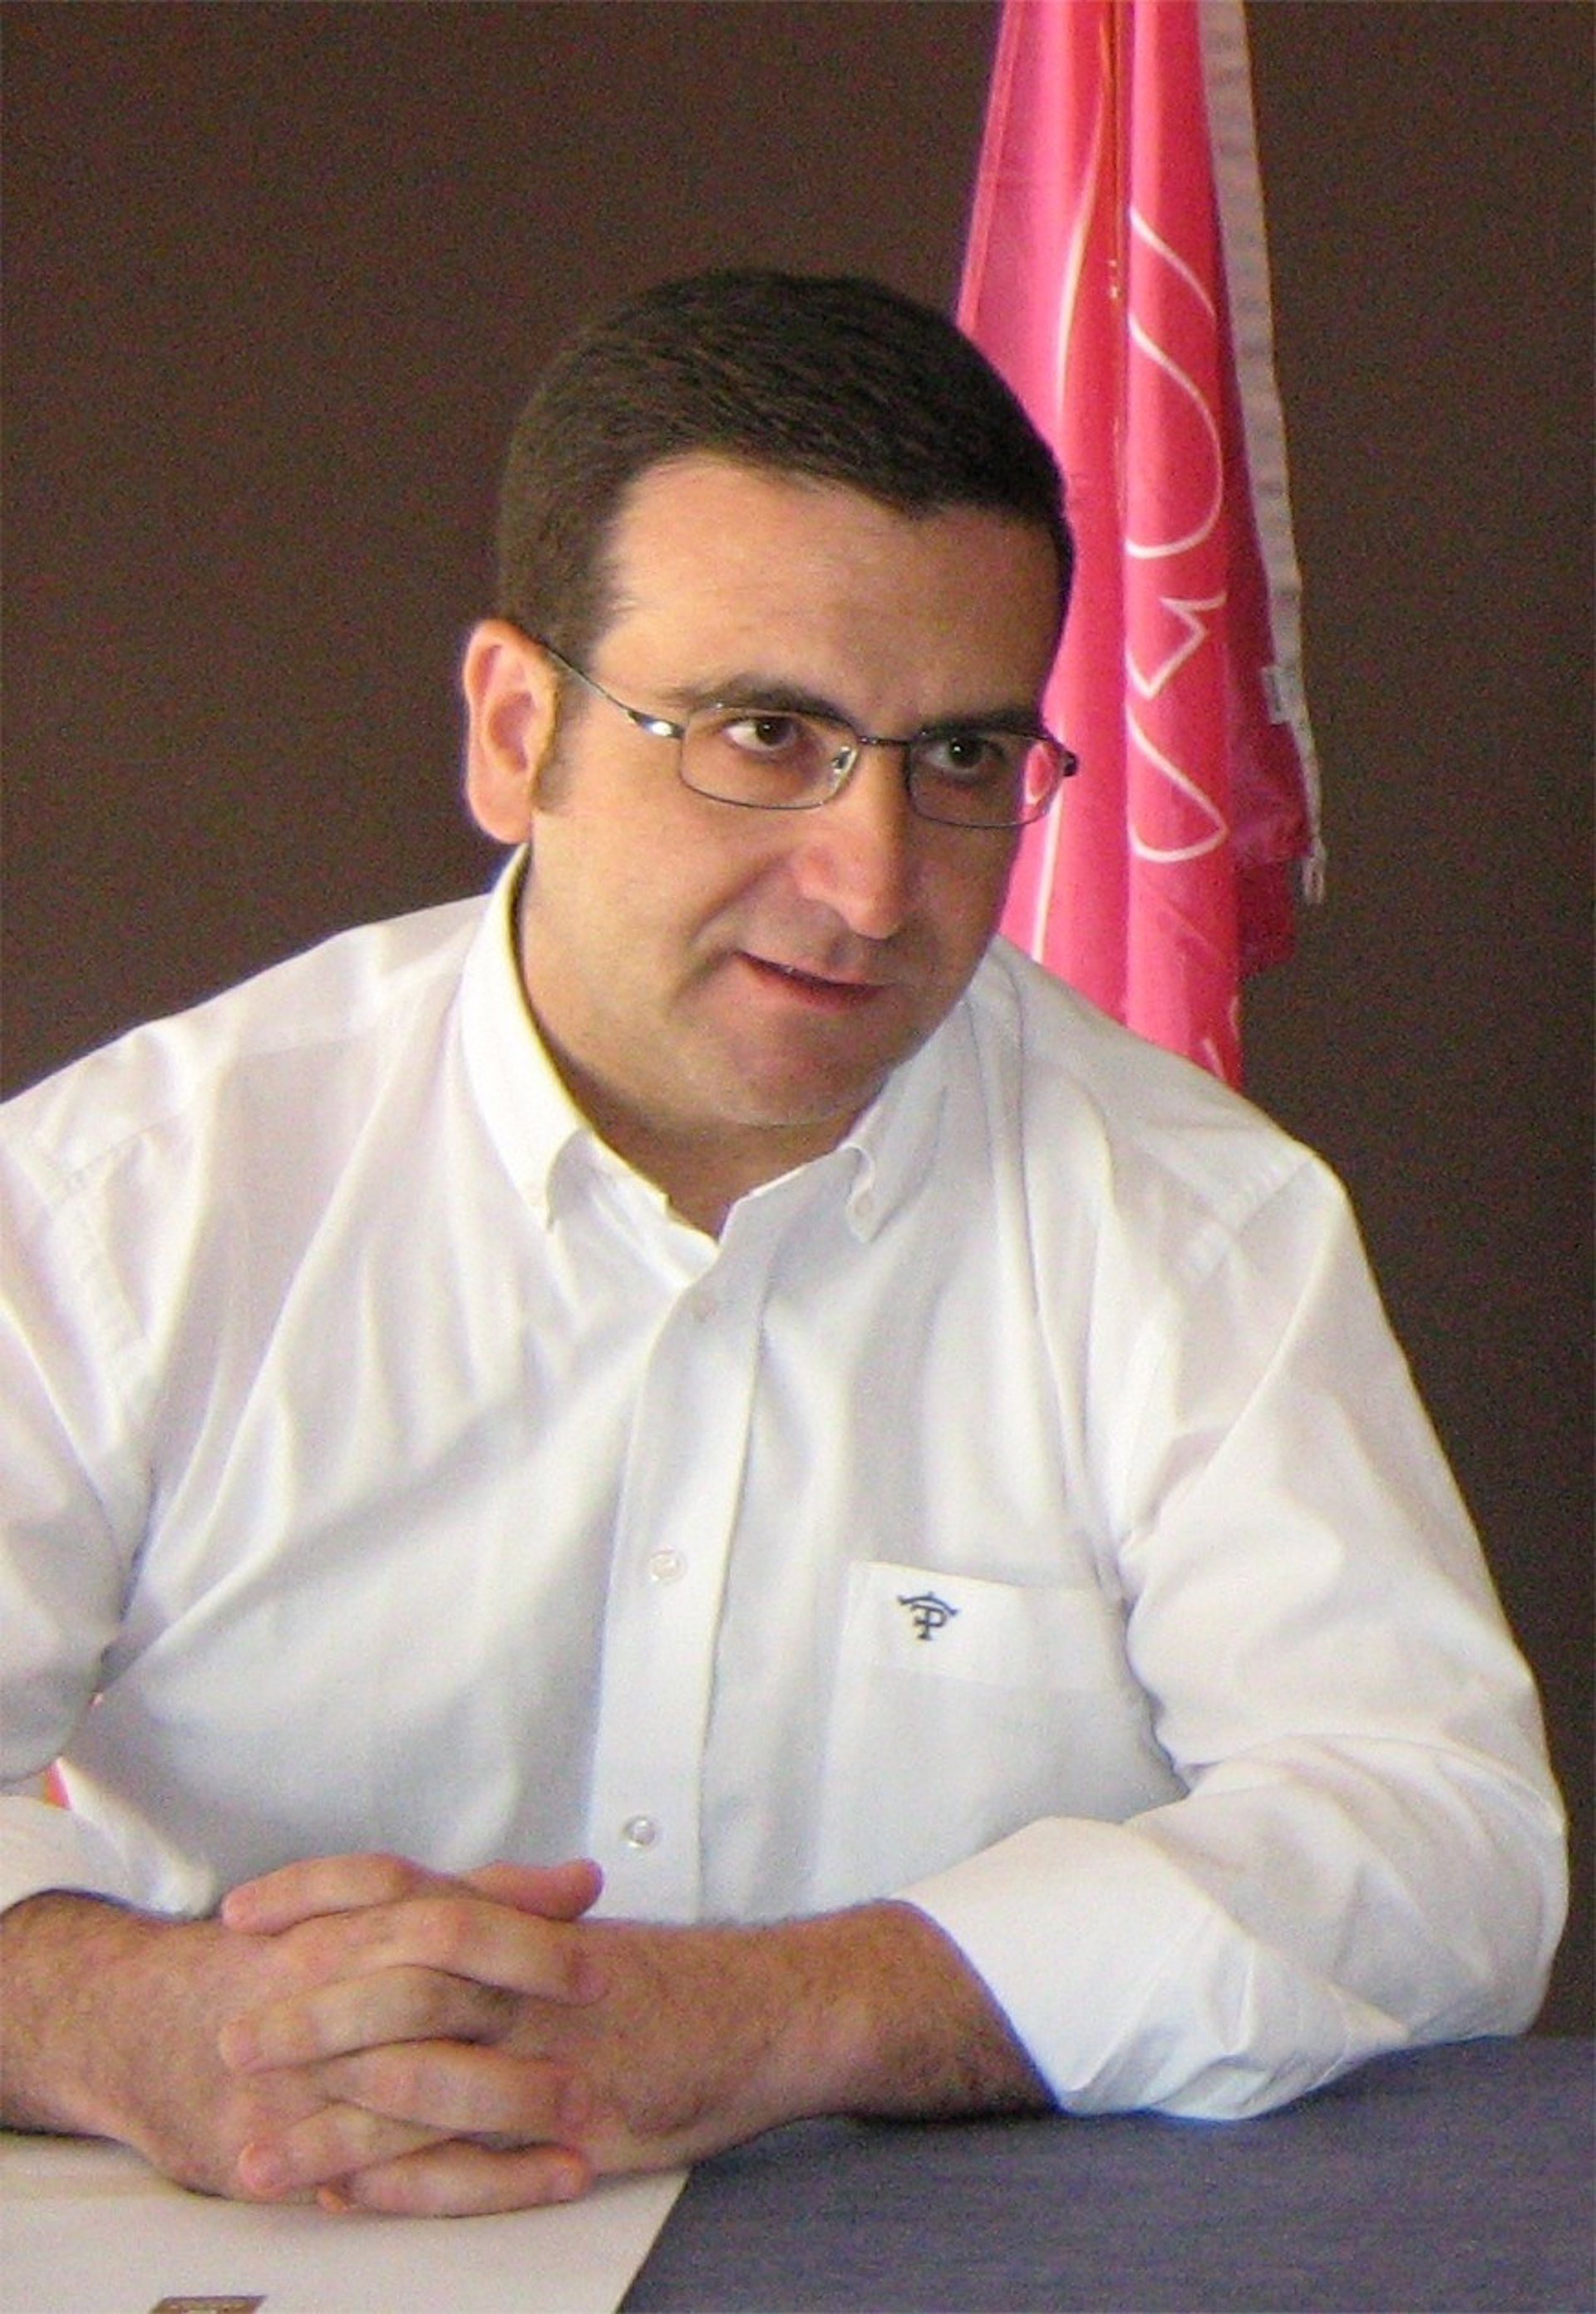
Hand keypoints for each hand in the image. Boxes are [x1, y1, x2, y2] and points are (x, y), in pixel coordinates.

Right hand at [0, 1855, 602, 2205]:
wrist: (136, 2023)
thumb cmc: (275, 1962)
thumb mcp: (367, 1913)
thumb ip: (479, 1893)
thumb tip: (583, 1880)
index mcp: (347, 1930)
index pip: (444, 1922)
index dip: (525, 1942)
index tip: (598, 1965)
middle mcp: (321, 1998)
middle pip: (431, 2006)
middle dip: (520, 2035)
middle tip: (601, 2058)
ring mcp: (298, 2082)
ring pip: (411, 2100)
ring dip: (504, 2117)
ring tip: (587, 2129)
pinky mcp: (284, 2154)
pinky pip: (390, 2178)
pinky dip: (471, 2184)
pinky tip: (541, 2181)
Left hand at [218, 1856, 1050, 2215]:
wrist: (771, 2010)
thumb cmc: (665, 1975)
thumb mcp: (569, 1933)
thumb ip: (491, 1919)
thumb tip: (396, 1914)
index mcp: (517, 1921)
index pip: (400, 1886)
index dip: (315, 1894)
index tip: (243, 1913)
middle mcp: (528, 1978)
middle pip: (400, 1979)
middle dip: (308, 2011)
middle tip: (233, 2039)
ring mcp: (552, 2054)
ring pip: (426, 2078)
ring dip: (333, 2118)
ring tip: (258, 2151)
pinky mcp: (579, 2126)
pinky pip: (478, 2160)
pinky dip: (406, 2181)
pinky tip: (348, 2197)